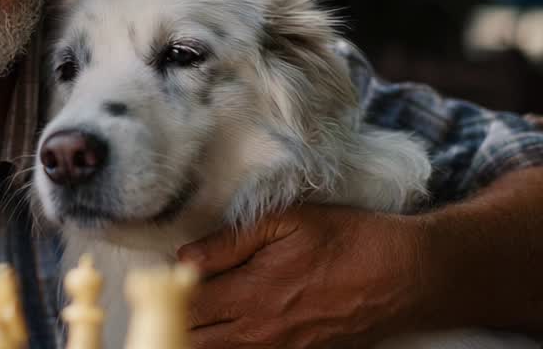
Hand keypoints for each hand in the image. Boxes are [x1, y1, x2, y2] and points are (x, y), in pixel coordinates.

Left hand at [176, 205, 429, 348]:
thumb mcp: (286, 222)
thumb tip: (183, 257)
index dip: (161, 296)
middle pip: (195, 340)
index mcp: (251, 294)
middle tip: (163, 302)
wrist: (408, 275)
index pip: (184, 308)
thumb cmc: (347, 240)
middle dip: (173, 322)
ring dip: (200, 338)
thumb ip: (229, 242)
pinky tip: (229, 331)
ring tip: (191, 318)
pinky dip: (233, 347)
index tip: (152, 283)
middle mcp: (262, 331)